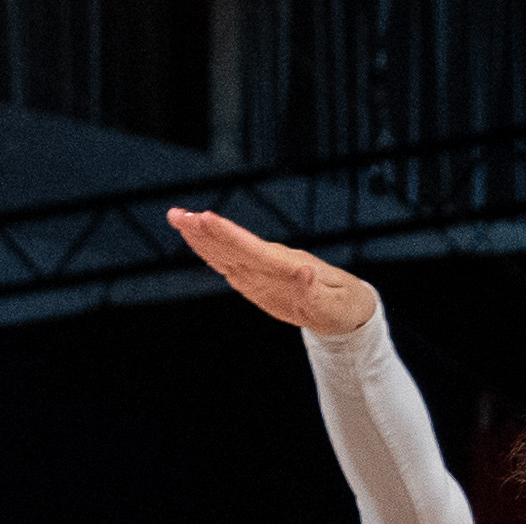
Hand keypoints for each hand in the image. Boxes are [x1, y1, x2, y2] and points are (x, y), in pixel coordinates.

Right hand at [166, 207, 372, 335]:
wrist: (348, 306)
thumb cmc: (344, 307)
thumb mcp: (336, 306)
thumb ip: (317, 292)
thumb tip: (303, 271)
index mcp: (288, 267)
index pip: (253, 249)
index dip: (228, 236)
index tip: (206, 220)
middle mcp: (272, 264)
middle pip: (234, 245)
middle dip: (206, 231)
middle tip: (178, 215)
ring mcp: (264, 271)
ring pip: (228, 252)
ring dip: (203, 238)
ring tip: (179, 220)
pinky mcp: (258, 281)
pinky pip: (231, 265)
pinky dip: (212, 253)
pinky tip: (196, 243)